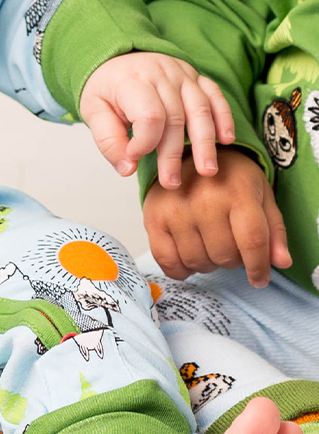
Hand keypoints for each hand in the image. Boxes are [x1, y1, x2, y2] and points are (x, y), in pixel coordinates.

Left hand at [79, 52, 234, 187]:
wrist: (115, 57)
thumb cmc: (107, 88)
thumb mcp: (93, 111)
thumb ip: (108, 141)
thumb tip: (127, 168)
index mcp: (132, 81)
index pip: (149, 115)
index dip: (144, 142)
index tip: (134, 156)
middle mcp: (160, 74)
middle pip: (174, 117)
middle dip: (174, 154)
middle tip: (172, 182)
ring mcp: (181, 73)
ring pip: (200, 108)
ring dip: (205, 142)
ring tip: (207, 170)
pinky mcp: (195, 76)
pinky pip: (215, 95)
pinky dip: (223, 117)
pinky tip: (226, 139)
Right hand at [143, 146, 291, 287]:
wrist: (192, 155)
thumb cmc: (231, 178)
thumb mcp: (261, 196)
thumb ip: (274, 231)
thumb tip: (281, 262)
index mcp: (237, 191)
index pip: (252, 241)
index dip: (259, 267)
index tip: (259, 278)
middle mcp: (204, 198)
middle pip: (225, 255)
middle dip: (233, 260)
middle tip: (231, 246)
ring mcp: (175, 208)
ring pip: (198, 261)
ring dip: (209, 264)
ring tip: (210, 246)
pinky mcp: (153, 217)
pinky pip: (166, 260)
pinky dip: (180, 270)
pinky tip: (189, 260)